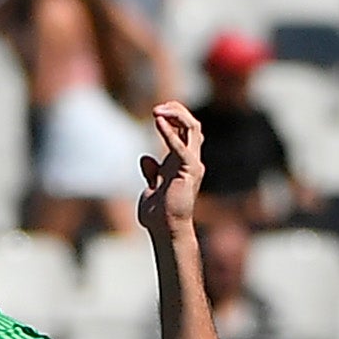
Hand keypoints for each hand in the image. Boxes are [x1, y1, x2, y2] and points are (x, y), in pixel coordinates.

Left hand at [138, 104, 205, 239]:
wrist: (166, 231)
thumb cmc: (159, 215)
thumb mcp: (152, 188)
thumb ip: (152, 173)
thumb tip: (146, 159)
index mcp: (181, 162)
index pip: (185, 130)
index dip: (173, 116)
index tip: (156, 112)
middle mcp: (190, 160)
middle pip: (191, 124)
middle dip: (176, 110)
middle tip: (157, 107)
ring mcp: (191, 164)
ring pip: (192, 128)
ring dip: (176, 115)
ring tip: (158, 110)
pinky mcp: (188, 171)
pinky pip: (180, 146)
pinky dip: (169, 132)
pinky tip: (158, 121)